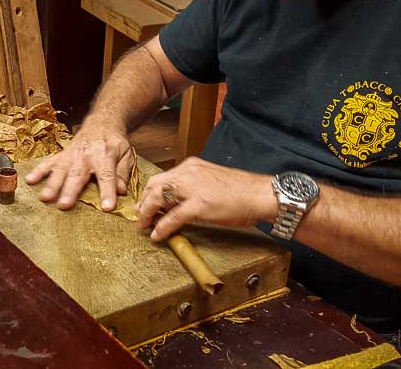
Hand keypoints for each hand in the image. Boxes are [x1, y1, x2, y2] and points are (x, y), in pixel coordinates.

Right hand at [25, 122, 134, 210]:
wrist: (102, 122)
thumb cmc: (114, 142)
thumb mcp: (126, 154)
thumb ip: (123, 173)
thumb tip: (121, 191)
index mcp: (106, 155)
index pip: (107, 175)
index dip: (107, 191)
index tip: (107, 207)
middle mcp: (86, 155)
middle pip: (77, 174)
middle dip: (70, 190)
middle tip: (63, 205)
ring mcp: (72, 155)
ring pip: (60, 170)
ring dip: (51, 184)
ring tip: (44, 197)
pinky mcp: (62, 155)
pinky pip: (49, 162)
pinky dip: (39, 171)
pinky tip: (30, 180)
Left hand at [137, 157, 276, 241]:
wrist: (260, 194)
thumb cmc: (240, 191)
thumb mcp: (211, 181)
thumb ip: (192, 187)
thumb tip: (177, 202)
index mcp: (191, 166)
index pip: (162, 177)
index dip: (150, 192)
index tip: (145, 204)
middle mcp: (189, 173)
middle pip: (155, 185)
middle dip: (144, 202)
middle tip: (140, 216)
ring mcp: (193, 188)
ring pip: (159, 198)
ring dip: (148, 213)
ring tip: (144, 226)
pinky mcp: (199, 205)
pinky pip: (173, 217)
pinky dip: (162, 227)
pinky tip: (157, 235)